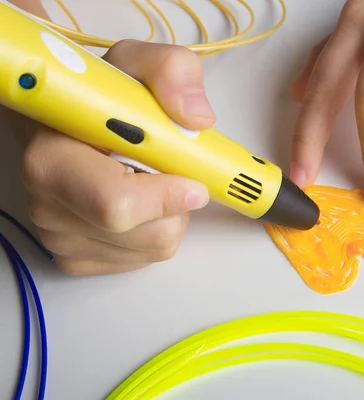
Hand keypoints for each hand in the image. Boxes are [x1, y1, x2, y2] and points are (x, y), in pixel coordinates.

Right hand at [19, 40, 214, 274]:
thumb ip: (171, 72)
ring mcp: (61, 240)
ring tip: (148, 179)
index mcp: (53, 160)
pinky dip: (155, 230)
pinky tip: (139, 201)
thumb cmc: (98, 98)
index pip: (118, 204)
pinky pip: (145, 258)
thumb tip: (198, 119)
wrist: (62, 124)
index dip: (166, 196)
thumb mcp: (135, 65)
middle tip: (169, 170)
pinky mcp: (76, 260)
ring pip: (156, 248)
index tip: (194, 180)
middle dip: (177, 205)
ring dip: (170, 215)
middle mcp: (49, 207)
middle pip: (150, 234)